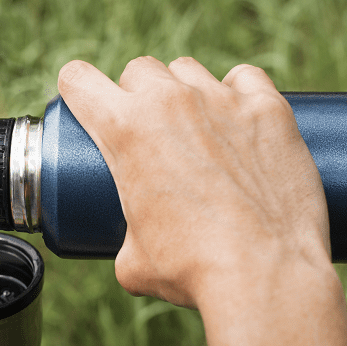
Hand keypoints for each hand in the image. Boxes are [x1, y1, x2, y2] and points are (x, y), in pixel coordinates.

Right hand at [57, 57, 330, 306]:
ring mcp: (222, 99)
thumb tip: (132, 250)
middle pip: (139, 71)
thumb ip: (124, 241)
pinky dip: (237, 92)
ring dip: (182, 92)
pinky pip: (244, 78)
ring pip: (187, 70)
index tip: (89, 108)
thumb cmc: (192, 270)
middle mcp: (170, 102)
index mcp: (124, 130)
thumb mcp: (132, 260)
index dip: (78, 91)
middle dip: (137, 96)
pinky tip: (238, 118)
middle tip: (149, 133)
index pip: (79, 79)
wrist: (263, 274)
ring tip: (195, 129)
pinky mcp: (269, 109)